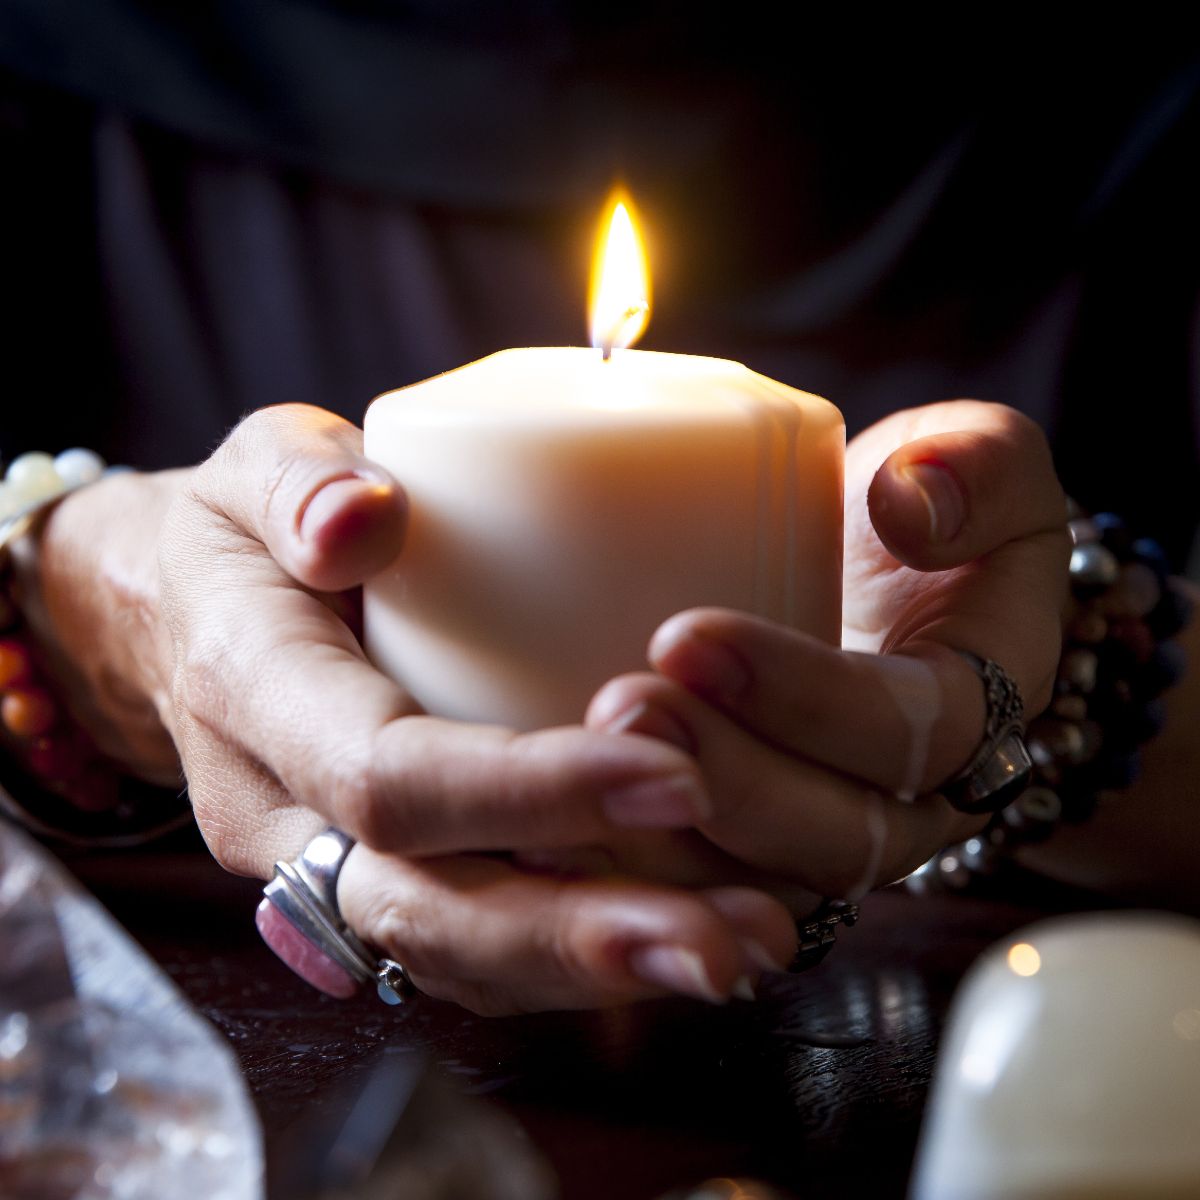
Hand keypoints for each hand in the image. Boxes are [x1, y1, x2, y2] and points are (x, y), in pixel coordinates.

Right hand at [20, 404, 795, 1012]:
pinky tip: (688, 936)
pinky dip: (578, 960)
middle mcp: (279, 815)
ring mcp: (319, 871)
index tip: (671, 774)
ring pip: (456, 957)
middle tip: (731, 938)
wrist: (176, 622)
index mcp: (252, 695)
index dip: (526, 791)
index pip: (388, 777)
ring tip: (747, 950)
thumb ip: (301, 482)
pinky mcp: (372, 886)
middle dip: (583, 932)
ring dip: (603, 970)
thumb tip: (368, 517)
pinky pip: (471, 951)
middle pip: (428, 911)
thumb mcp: (253, 468)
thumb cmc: (235, 536)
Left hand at [586, 401, 1070, 897]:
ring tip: (572, 774)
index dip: (804, 698)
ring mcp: (823, 836)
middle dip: (724, 781)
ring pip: (757, 884)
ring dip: (665, 843)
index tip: (689, 635)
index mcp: (970, 714)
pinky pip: (697, 895)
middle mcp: (904, 801)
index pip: (907, 733)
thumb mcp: (979, 463)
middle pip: (830, 836)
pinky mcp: (751, 850)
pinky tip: (544, 833)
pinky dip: (626, 875)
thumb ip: (978, 462)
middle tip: (621, 709)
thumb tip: (910, 500)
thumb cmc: (919, 511)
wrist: (870, 576)